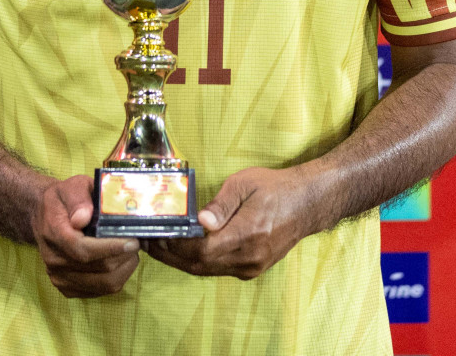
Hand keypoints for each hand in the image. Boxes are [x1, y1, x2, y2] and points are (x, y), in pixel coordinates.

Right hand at [31, 175, 141, 298]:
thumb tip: (84, 217)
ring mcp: (59, 277)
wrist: (44, 216)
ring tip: (130, 252)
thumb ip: (78, 199)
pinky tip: (118, 263)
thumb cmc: (63, 199)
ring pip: (103, 285)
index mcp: (54, 233)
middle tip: (137, 242)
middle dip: (124, 257)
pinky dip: (116, 279)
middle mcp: (54, 260)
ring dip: (124, 270)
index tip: (132, 241)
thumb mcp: (71, 187)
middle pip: (99, 269)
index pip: (84, 250)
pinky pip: (99, 292)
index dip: (112, 248)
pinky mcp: (66, 288)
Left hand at [145, 166, 326, 279]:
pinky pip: (217, 269)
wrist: (308, 203)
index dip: (175, 246)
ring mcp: (251, 267)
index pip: (201, 250)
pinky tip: (183, 250)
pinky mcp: (252, 269)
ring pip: (206, 270)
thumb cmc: (276, 188)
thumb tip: (200, 222)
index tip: (155, 234)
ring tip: (158, 246)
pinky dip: (196, 262)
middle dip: (169, 255)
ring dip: (180, 261)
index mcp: (248, 234)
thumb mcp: (245, 184)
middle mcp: (249, 258)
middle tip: (147, 242)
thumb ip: (221, 204)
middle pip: (199, 265)